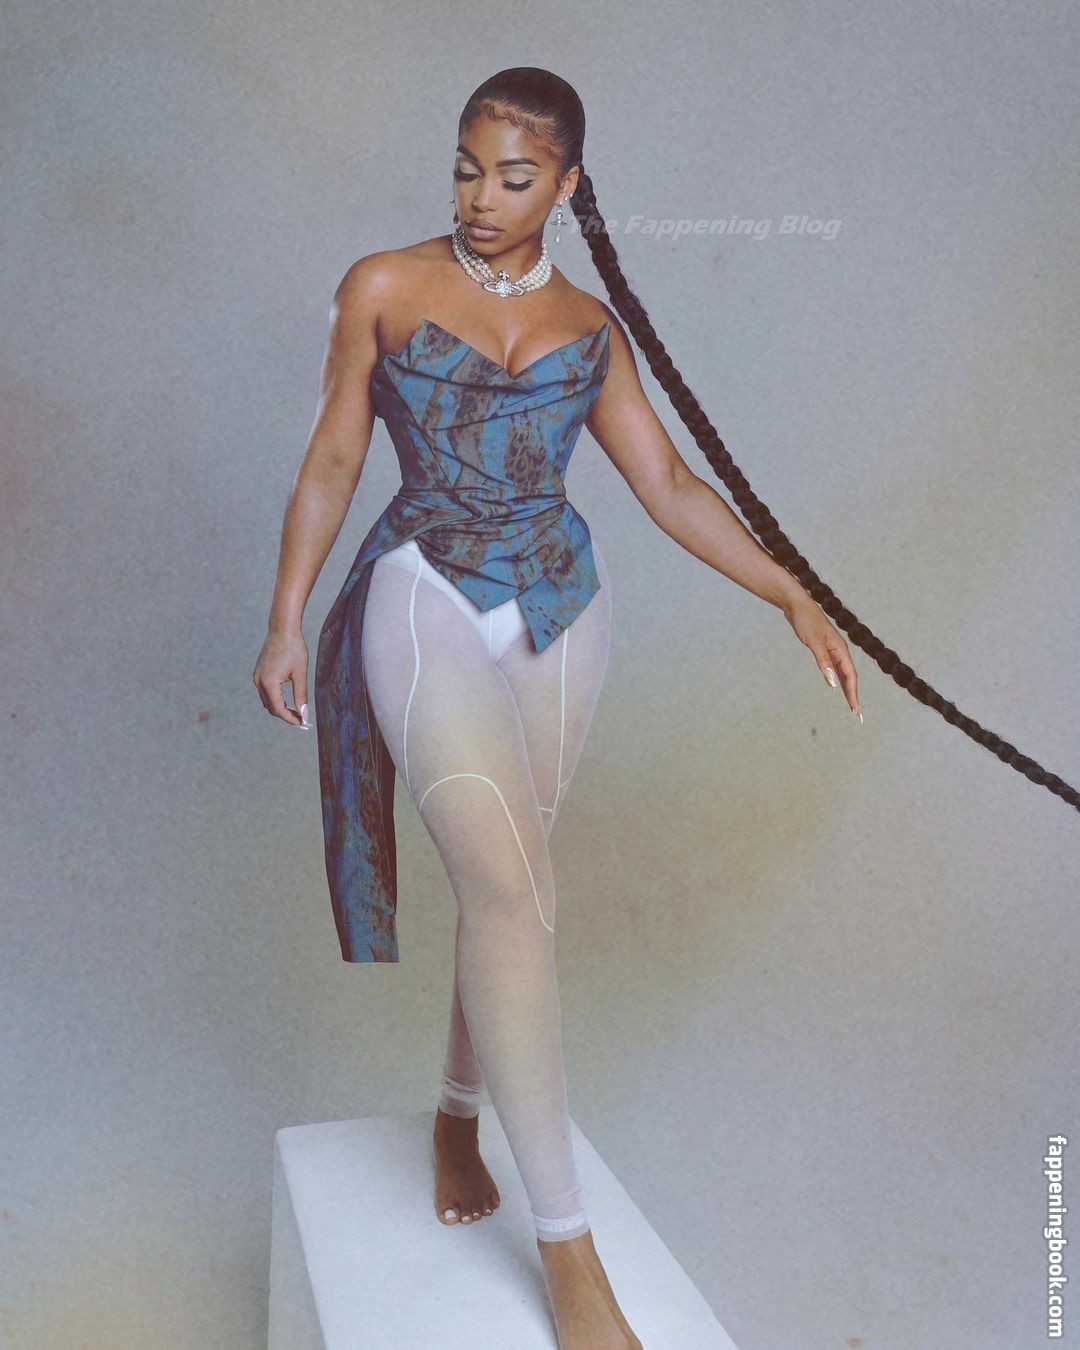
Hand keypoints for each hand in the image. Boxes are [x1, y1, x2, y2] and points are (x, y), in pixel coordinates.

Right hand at [253, 631, 311, 728]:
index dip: (290, 719)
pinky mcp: (258, 673)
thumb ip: (301, 695)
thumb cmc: (294, 648)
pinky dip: (275, 699)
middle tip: (301, 719)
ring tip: (296, 711)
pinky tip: (287, 699)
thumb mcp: (300, 673)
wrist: (282, 629)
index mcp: (269, 683)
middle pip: (271, 708)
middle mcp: (259, 681)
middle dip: (285, 715)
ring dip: (280, 708)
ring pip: (267, 701)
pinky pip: (265, 692)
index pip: (278, 709)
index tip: (302, 723)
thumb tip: (304, 713)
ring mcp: (256, 677)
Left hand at [783, 594, 861, 719]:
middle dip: (854, 695)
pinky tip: (837, 685)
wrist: (797, 605)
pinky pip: (835, 668)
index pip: (850, 676)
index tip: (855, 710)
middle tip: (857, 714)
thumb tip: (833, 683)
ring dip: (847, 688)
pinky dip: (838, 679)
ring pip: (843, 673)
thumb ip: (824, 663)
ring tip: (851, 704)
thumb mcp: (814, 643)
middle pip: (850, 677)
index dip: (853, 694)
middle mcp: (839, 651)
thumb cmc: (806, 621)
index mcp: (840, 649)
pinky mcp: (824, 649)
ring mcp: (832, 650)